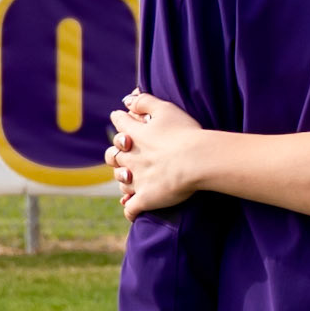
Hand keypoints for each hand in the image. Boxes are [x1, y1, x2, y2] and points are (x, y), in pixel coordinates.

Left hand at [105, 91, 206, 218]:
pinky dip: (131, 210)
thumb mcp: (166, 109)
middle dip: (116, 155)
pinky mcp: (145, 199)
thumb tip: (127, 99)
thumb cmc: (185, 134)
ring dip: (125, 181)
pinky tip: (134, 211)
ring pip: (121, 181)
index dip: (120, 120)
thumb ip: (144, 102)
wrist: (197, 161)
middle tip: (128, 156)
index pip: (118, 122)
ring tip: (132, 182)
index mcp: (134, 133)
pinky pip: (131, 209)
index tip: (123, 120)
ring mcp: (136, 180)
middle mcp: (130, 157)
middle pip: (112, 156)